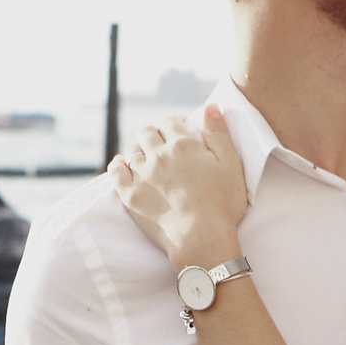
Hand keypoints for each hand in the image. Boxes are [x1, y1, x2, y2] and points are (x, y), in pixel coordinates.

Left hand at [110, 107, 248, 268]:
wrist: (201, 238)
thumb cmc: (222, 203)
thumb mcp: (230, 164)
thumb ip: (218, 132)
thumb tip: (210, 106)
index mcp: (182, 145)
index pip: (171, 122)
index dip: (176, 124)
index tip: (181, 131)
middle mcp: (158, 155)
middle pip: (147, 132)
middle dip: (155, 134)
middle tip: (163, 145)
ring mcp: (141, 175)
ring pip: (132, 151)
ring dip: (139, 151)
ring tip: (148, 159)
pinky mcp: (130, 195)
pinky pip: (115, 171)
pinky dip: (118, 165)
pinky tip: (123, 165)